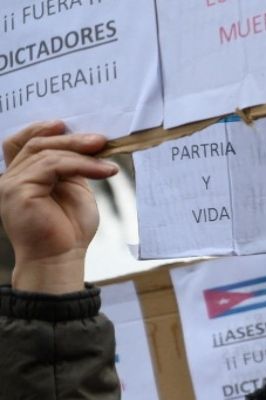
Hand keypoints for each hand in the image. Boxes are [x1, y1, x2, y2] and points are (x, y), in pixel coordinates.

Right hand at [0, 120, 118, 293]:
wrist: (60, 260)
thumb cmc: (69, 231)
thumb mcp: (74, 190)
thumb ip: (72, 167)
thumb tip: (87, 144)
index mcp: (22, 176)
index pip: (23, 143)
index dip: (42, 129)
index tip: (69, 125)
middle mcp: (11, 177)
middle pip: (36, 143)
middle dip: (71, 139)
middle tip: (100, 140)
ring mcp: (11, 183)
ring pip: (45, 152)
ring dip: (80, 151)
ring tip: (106, 155)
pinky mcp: (19, 191)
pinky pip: (52, 166)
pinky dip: (81, 164)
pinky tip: (103, 170)